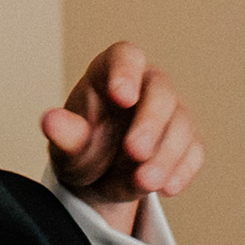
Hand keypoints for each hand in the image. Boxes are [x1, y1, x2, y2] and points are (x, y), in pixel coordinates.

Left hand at [40, 42, 204, 235]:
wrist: (101, 180)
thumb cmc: (83, 148)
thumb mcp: (67, 146)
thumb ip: (64, 134)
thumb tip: (50, 121)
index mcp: (111, 73)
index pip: (125, 56)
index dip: (126, 72)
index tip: (122, 96)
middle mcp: (146, 86)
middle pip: (160, 91)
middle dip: (150, 122)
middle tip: (134, 151)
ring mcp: (171, 113)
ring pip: (181, 124)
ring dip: (166, 155)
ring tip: (144, 182)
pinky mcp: (187, 142)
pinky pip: (193, 152)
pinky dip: (182, 170)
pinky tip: (167, 188)